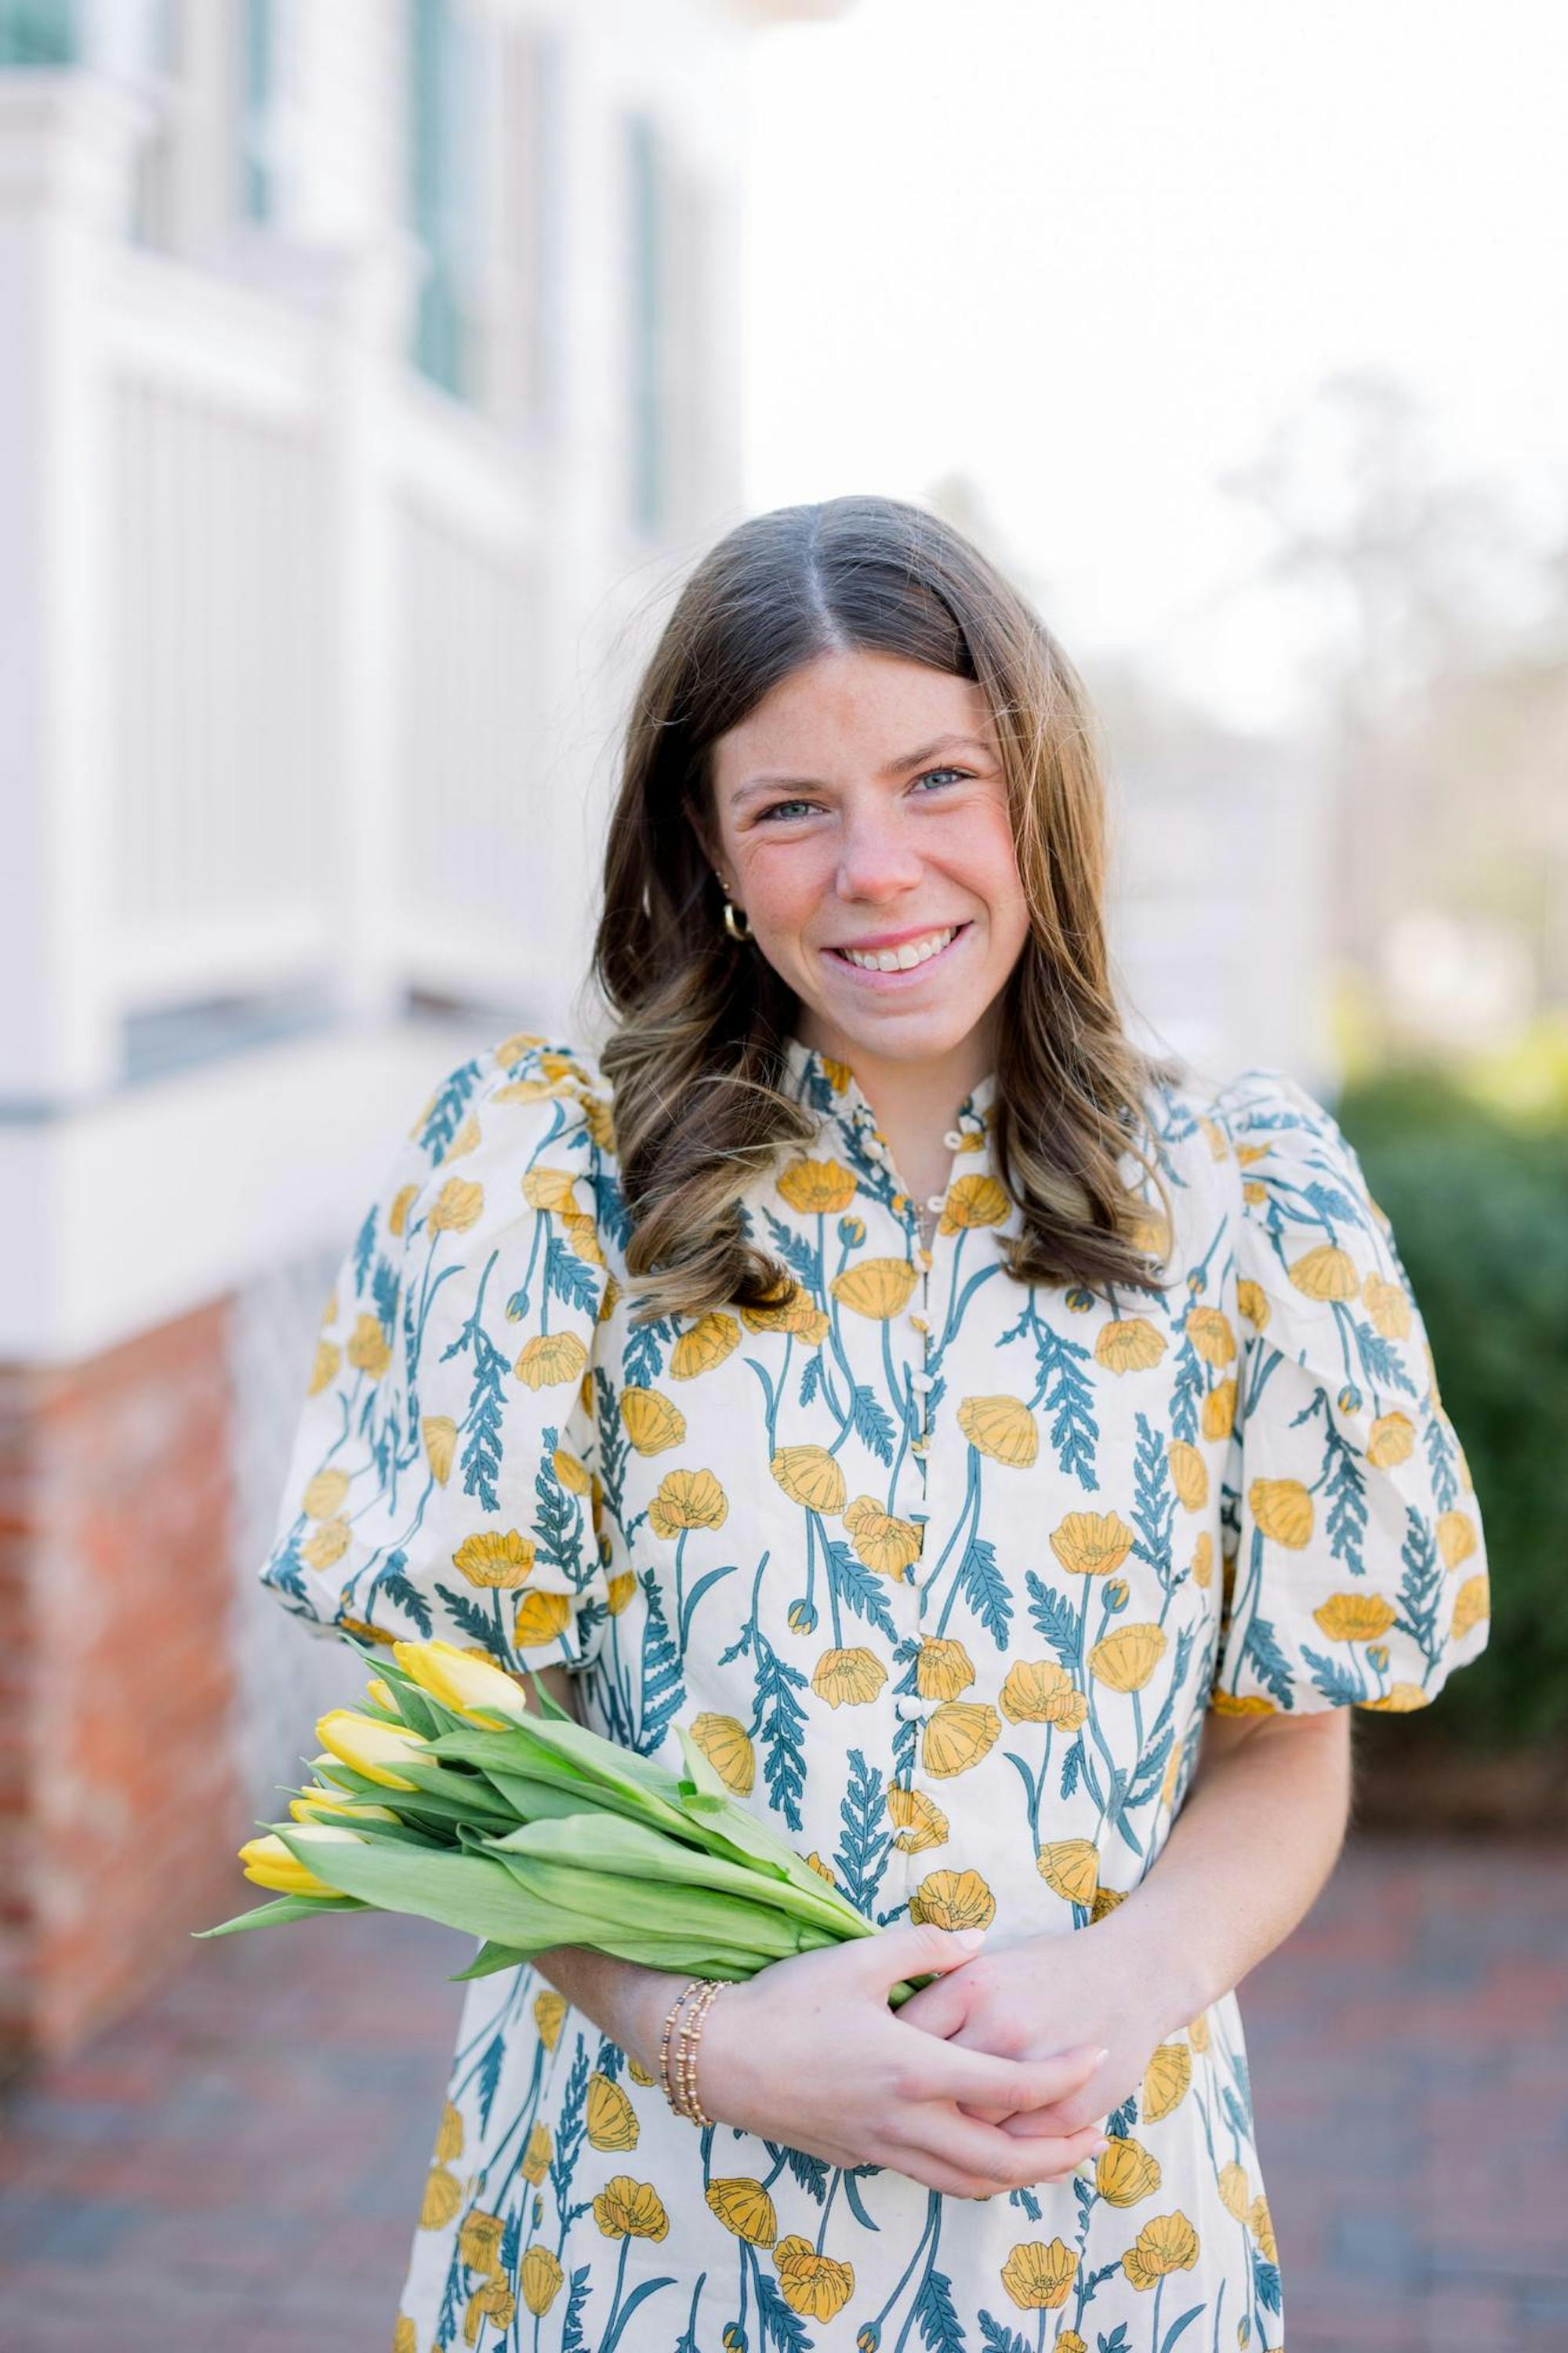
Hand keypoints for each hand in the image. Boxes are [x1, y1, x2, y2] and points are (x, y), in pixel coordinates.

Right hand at [690, 1924, 1111, 2198]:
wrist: (718, 2059)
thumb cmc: (786, 2003)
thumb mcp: (857, 1958)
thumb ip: (925, 1947)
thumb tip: (977, 1941)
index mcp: (915, 2070)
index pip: (1011, 2086)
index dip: (1062, 2077)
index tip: (1095, 2056)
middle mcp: (905, 2122)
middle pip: (1001, 2162)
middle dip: (1056, 2155)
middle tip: (1095, 2139)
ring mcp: (879, 2148)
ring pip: (965, 2182)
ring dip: (1016, 2176)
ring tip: (1048, 2158)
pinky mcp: (855, 2158)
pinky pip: (927, 2178)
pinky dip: (966, 2175)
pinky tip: (973, 2150)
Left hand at [891, 1925, 1164, 2142]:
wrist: (1132, 1975)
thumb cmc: (1050, 1969)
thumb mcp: (987, 1965)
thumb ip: (940, 1995)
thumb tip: (888, 2029)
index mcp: (973, 1985)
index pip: (906, 2031)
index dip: (885, 2053)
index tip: (880, 2066)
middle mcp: (1000, 2028)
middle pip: (935, 2089)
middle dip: (916, 2104)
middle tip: (905, 2111)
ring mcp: (1038, 2072)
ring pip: (975, 2129)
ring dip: (956, 2138)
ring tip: (939, 2138)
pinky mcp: (1071, 2107)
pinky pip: (1019, 2148)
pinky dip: (1000, 2155)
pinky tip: (984, 2152)